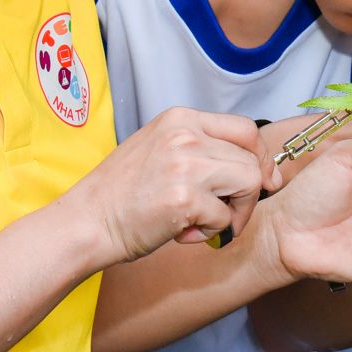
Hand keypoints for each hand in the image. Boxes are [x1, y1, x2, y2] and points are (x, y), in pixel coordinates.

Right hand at [82, 107, 273, 263]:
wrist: (86, 221)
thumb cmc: (122, 193)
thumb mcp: (161, 149)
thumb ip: (202, 149)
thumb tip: (254, 165)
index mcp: (180, 118)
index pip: (246, 129)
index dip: (262, 158)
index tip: (265, 181)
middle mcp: (186, 135)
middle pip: (252, 159)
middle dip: (248, 194)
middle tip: (227, 215)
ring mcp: (186, 164)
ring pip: (249, 184)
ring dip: (234, 213)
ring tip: (203, 223)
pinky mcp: (185, 199)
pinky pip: (224, 218)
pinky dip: (210, 233)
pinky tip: (181, 233)